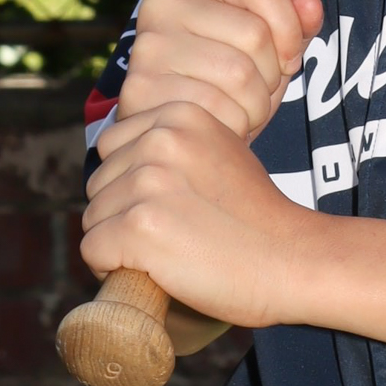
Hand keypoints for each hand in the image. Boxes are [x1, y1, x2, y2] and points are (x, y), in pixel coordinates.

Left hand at [82, 99, 314, 329]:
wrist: (292, 260)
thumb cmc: (257, 219)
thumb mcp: (220, 153)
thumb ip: (174, 148)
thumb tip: (122, 164)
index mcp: (179, 115)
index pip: (112, 148)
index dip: (131, 185)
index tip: (172, 207)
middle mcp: (159, 140)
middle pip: (98, 183)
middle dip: (122, 214)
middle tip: (175, 234)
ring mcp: (147, 182)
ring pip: (93, 219)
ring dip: (119, 244)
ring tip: (170, 252)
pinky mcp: (138, 226)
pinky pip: (93, 251)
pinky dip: (113, 269)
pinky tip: (156, 270)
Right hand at [116, 0, 324, 141]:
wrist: (173, 132)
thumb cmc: (223, 83)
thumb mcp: (264, 50)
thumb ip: (292, 24)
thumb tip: (311, 5)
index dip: (289, 26)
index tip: (289, 56)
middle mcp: (160, 5)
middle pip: (254, 33)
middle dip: (272, 74)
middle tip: (257, 91)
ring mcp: (147, 47)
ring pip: (240, 74)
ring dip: (256, 105)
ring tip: (241, 110)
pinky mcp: (141, 90)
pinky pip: (217, 109)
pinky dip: (234, 126)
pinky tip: (221, 127)